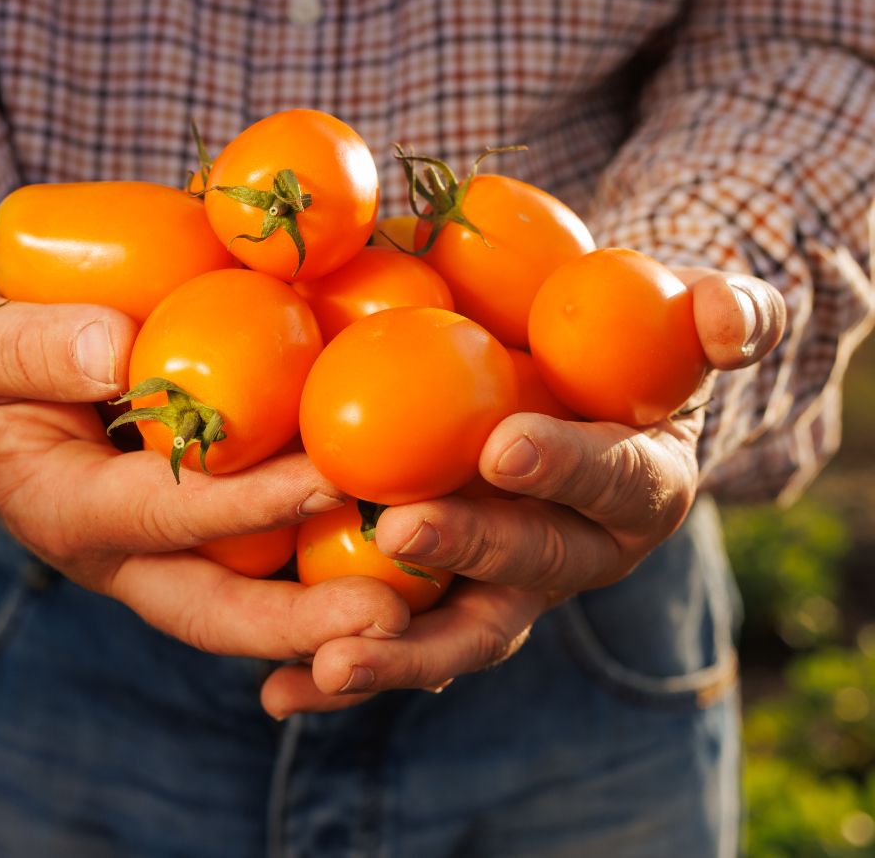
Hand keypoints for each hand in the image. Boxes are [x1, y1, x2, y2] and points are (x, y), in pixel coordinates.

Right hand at [0, 284, 410, 659]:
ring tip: (423, 599)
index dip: (246, 505)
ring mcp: (160, 557)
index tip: (331, 482)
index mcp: (65, 511)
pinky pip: (261, 565)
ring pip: (250, 601)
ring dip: (329, 610)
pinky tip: (402, 543)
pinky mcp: (192, 537)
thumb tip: (119, 351)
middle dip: (302, 624)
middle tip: (394, 621)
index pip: (164, 517)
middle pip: (218, 609)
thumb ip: (32, 347)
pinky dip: (324, 564)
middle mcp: (120, 557)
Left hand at [261, 269, 785, 715]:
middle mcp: (578, 554)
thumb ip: (723, 314)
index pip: (614, 479)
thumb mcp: (689, 313)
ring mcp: (509, 588)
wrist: (579, 390)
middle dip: (467, 552)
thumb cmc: (630, 344)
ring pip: (464, 634)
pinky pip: (400, 642)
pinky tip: (280, 694)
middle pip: (529, 567)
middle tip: (398, 531)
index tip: (504, 448)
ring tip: (328, 664)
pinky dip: (342, 674)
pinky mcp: (445, 602)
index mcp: (640, 488)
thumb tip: (727, 322)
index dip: (567, 468)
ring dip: (399, 654)